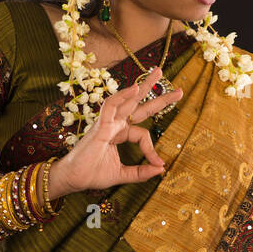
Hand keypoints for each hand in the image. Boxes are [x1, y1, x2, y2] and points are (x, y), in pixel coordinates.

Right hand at [50, 67, 182, 195]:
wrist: (73, 179)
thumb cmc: (92, 174)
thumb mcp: (122, 174)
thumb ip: (141, 173)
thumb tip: (161, 169)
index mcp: (120, 134)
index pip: (142, 134)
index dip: (152, 149)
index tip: (159, 164)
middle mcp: (115, 124)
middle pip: (139, 106)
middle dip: (158, 96)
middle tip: (179, 90)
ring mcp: (107, 122)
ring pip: (127, 99)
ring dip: (144, 86)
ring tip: (159, 72)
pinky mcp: (100, 126)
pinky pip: (111, 105)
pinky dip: (122, 96)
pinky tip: (135, 88)